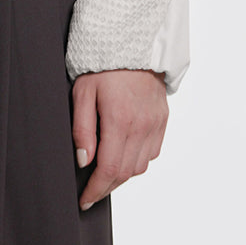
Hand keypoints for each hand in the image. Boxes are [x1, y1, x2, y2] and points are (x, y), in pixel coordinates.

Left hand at [71, 68, 167, 209]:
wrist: (132, 44)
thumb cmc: (102, 66)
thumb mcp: (83, 92)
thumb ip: (82, 128)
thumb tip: (84, 160)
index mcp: (120, 120)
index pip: (109, 169)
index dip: (96, 189)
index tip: (84, 200)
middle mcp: (142, 126)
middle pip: (126, 173)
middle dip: (106, 187)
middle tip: (91, 191)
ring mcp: (156, 124)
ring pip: (140, 166)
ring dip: (122, 175)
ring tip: (105, 173)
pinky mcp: (163, 120)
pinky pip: (152, 152)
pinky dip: (137, 160)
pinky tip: (123, 154)